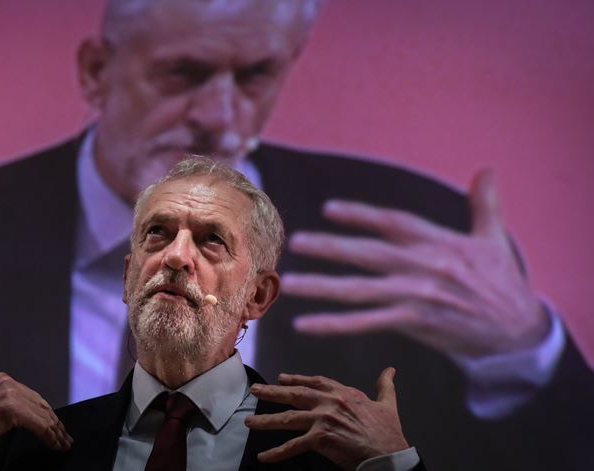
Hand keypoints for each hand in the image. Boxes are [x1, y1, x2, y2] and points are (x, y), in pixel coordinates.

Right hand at [0, 358, 72, 448]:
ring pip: (43, 415)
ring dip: (57, 432)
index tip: (56, 425)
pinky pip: (39, 425)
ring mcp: (10, 395)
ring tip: (63, 444)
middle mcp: (8, 383)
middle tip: (65, 437)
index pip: (32, 396)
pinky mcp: (12, 410)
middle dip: (55, 423)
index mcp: (2, 378)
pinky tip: (55, 445)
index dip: (46, 412)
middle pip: (41, 405)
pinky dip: (50, 437)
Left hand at [246, 368, 407, 469]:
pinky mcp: (320, 438)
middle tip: (255, 390)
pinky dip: (277, 452)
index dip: (296, 380)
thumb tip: (390, 370)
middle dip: (272, 392)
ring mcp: (323, 419)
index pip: (314, 382)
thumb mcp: (387, 405)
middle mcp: (330, 402)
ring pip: (288, 418)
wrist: (388, 454)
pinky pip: (293, 446)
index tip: (281, 378)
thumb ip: (385, 386)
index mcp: (343, 393)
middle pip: (295, 395)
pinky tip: (264, 456)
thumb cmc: (388, 433)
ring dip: (266, 420)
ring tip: (249, 422)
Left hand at [283, 170, 549, 358]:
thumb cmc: (501, 282)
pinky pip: (367, 323)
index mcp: (438, 242)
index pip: (394, 222)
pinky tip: (304, 323)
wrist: (518, 332)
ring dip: (323, 287)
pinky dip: (335, 324)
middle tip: (296, 241)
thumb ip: (483, 204)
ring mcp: (418, 296)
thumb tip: (487, 169)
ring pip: (362, 290)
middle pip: (370, 253)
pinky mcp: (416, 322)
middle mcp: (424, 266)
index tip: (329, 209)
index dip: (362, 215)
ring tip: (290, 283)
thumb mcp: (493, 239)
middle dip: (332, 247)